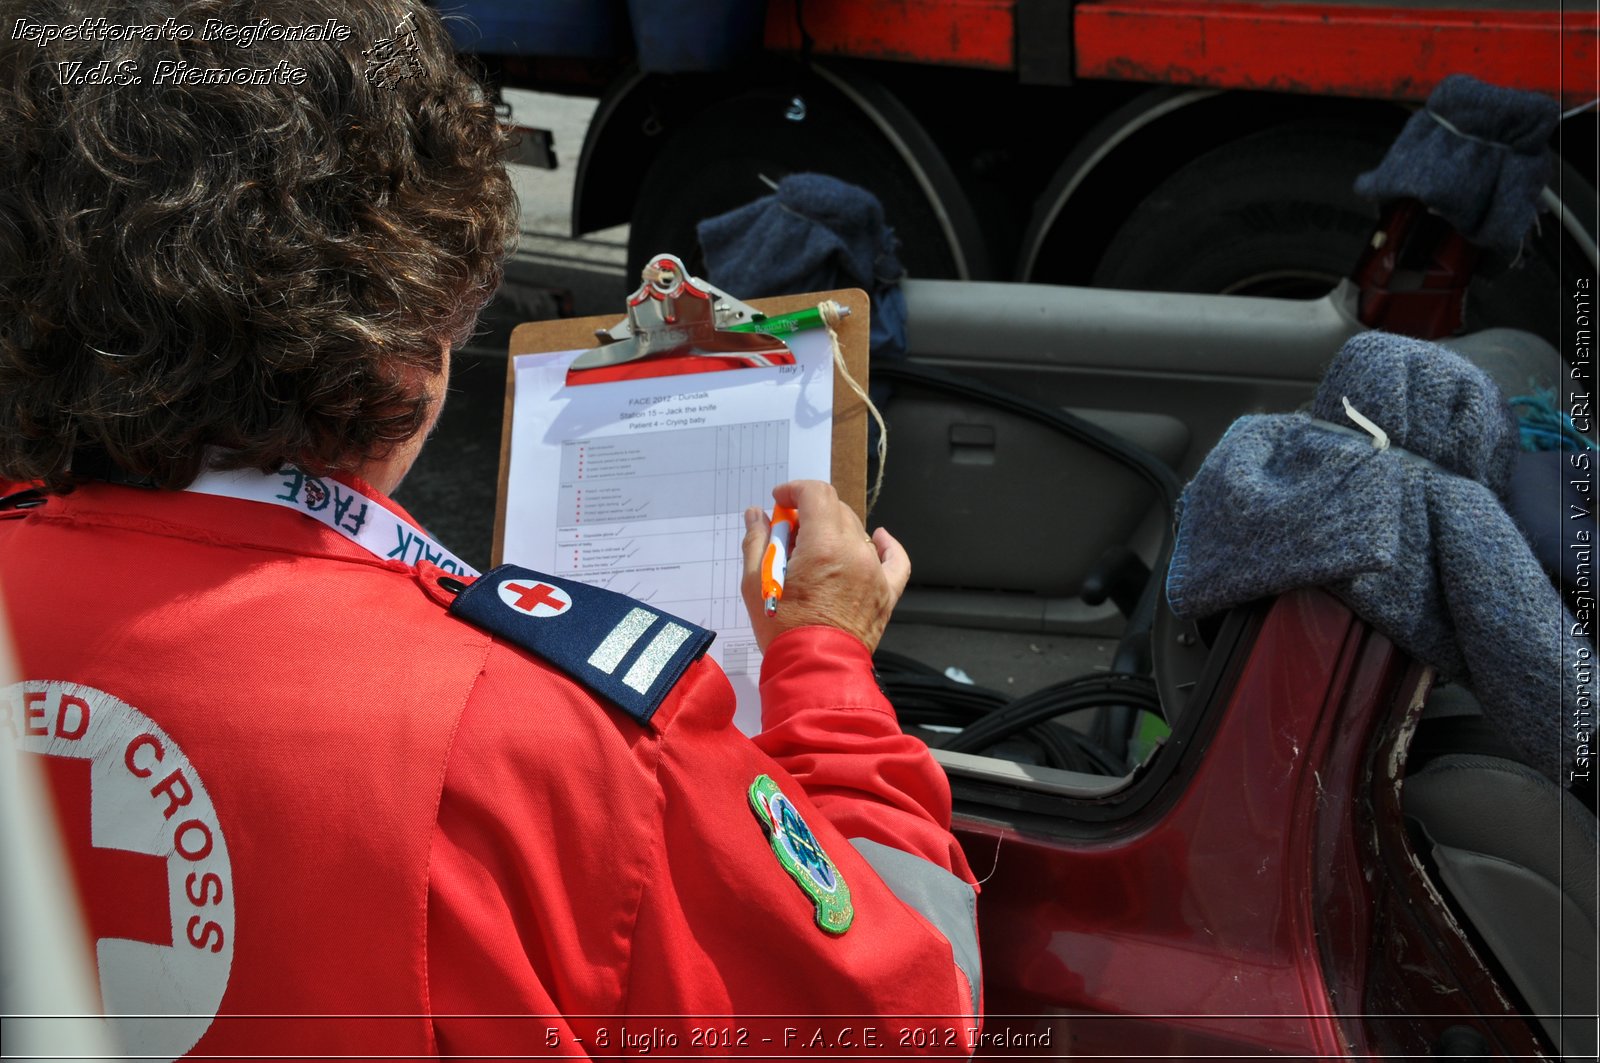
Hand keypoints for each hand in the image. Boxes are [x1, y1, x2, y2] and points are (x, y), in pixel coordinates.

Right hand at [740, 480, 910, 653]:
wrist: (814, 671)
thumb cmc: (784, 631)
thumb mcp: (756, 583)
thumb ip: (758, 542)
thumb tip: (757, 516)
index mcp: (824, 545)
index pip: (816, 494)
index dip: (795, 490)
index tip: (781, 501)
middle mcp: (855, 552)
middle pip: (836, 511)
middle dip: (811, 514)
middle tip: (789, 535)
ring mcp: (874, 572)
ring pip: (858, 533)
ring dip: (835, 532)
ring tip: (814, 553)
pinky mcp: (887, 593)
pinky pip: (895, 560)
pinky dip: (887, 545)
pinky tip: (878, 537)